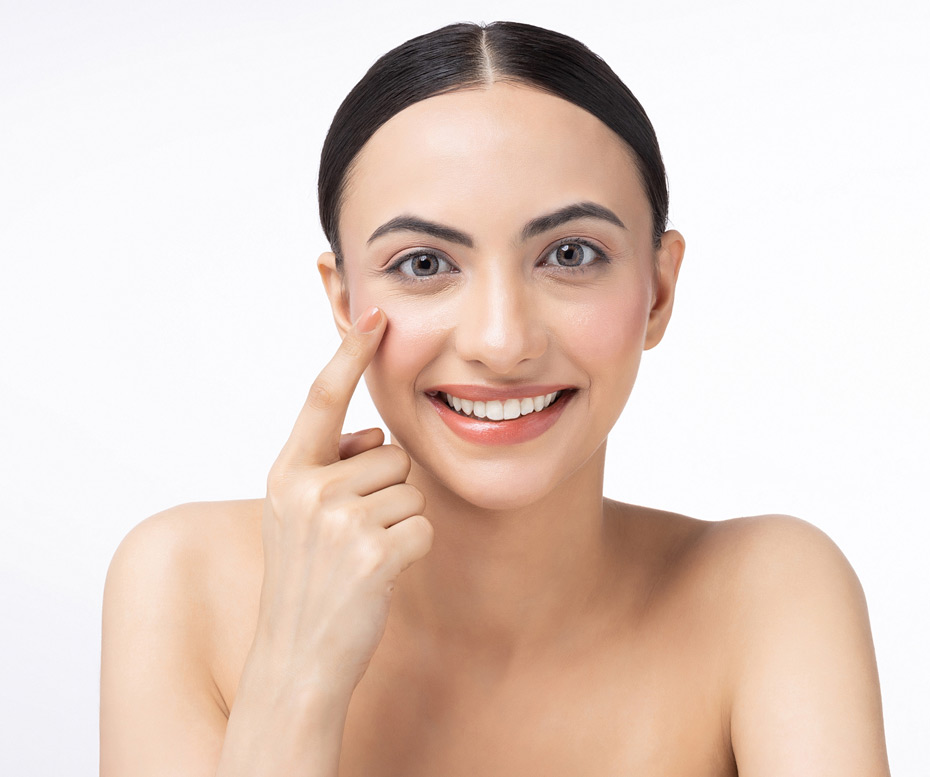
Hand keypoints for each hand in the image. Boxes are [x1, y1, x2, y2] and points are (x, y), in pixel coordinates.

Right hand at [249, 306, 432, 708]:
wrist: (298, 658)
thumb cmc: (306, 581)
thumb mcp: (297, 516)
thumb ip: (330, 466)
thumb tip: (374, 433)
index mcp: (286, 473)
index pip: (322, 398)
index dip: (350, 354)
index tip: (375, 315)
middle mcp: (307, 488)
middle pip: (390, 454)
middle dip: (386, 491)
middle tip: (353, 538)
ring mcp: (340, 521)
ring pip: (411, 489)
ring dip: (400, 522)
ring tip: (362, 558)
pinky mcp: (375, 551)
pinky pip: (423, 525)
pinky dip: (414, 549)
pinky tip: (381, 576)